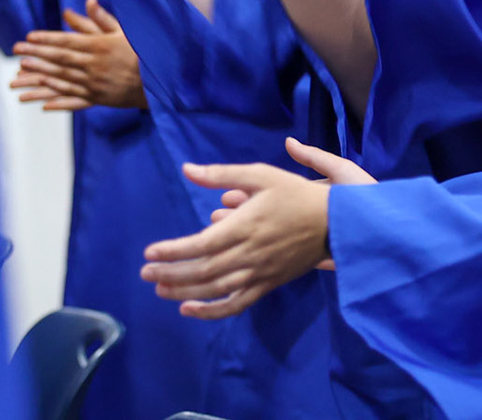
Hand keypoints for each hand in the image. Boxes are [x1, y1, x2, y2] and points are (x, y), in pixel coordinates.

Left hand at [10, 0, 147, 110]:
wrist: (159, 81)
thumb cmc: (141, 52)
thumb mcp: (125, 31)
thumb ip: (103, 18)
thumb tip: (88, 0)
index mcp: (100, 46)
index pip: (67, 41)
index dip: (47, 39)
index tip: (29, 37)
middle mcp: (95, 65)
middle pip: (60, 59)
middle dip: (36, 54)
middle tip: (16, 50)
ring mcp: (95, 83)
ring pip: (62, 78)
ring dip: (40, 74)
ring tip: (21, 70)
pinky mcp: (98, 98)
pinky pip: (73, 97)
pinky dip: (57, 95)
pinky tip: (42, 95)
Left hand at [140, 137, 368, 318]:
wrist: (336, 222)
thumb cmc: (295, 194)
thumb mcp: (261, 174)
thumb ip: (222, 174)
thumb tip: (187, 169)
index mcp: (245, 225)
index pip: (202, 244)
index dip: (174, 251)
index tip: (150, 251)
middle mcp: (249, 254)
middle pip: (203, 270)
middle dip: (171, 273)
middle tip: (145, 271)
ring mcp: (259, 273)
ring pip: (215, 290)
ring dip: (184, 292)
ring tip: (160, 288)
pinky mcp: (267, 285)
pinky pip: (236, 304)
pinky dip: (212, 312)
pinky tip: (189, 310)